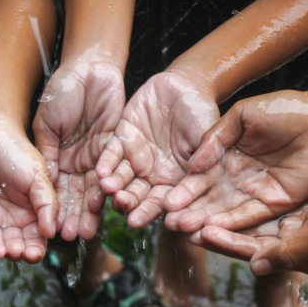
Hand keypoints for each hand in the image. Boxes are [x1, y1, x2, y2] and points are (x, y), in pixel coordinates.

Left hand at [0, 124, 56, 264]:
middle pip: (14, 244)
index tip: (34, 252)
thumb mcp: (38, 176)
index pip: (36, 238)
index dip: (35, 248)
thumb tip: (52, 231)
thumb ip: (47, 203)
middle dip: (15, 250)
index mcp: (31, 213)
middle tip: (14, 251)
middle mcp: (10, 219)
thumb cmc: (17, 150)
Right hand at [33, 61, 124, 239]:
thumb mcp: (46, 125)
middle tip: (74, 236)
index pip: (57, 190)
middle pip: (78, 194)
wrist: (87, 69)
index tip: (53, 230)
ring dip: (93, 208)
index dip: (55, 209)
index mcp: (60, 158)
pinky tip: (109, 201)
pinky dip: (111, 185)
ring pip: (98, 187)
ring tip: (89, 229)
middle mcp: (80, 162)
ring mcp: (100, 155)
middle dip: (75, 215)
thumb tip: (43, 185)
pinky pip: (116, 169)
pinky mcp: (120, 145)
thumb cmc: (62, 92)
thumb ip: (48, 154)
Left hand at [96, 71, 219, 226]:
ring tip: (107, 189)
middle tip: (121, 206)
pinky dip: (105, 163)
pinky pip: (110, 154)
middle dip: (128, 202)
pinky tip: (100, 172)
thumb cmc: (202, 114)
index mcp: (174, 180)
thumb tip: (199, 177)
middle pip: (137, 195)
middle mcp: (152, 174)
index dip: (150, 211)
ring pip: (120, 178)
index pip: (161, 202)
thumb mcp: (207, 139)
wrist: (186, 85)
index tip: (138, 221)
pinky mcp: (122, 139)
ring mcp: (135, 157)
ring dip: (112, 186)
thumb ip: (204, 159)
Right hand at [164, 89, 307, 231]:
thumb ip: (215, 137)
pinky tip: (211, 229)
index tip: (167, 202)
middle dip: (189, 211)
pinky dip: (230, 224)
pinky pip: (250, 216)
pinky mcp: (277, 204)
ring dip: (204, 221)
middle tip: (169, 222)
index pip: (201, 179)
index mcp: (227, 158)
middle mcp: (239, 179)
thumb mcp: (242, 116)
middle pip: (209, 199)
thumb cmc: (284, 109)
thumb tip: (191, 165)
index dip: (185, 191)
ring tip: (183, 229)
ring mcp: (257, 193)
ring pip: (225, 211)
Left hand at [192, 154, 307, 274]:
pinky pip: (251, 197)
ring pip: (240, 215)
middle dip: (208, 225)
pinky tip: (213, 183)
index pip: (247, 250)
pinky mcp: (282, 200)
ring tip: (187, 202)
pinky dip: (233, 192)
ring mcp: (281, 219)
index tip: (196, 232)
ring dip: (215, 208)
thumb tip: (255, 267)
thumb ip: (290, 252)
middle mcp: (281, 240)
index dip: (222, 241)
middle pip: (237, 234)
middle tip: (177, 219)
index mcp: (290, 254)